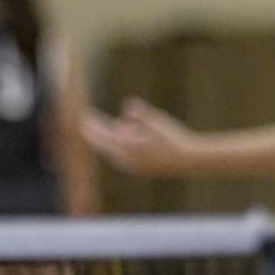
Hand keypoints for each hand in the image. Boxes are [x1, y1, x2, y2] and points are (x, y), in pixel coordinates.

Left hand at [80, 97, 195, 176]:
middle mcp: (126, 159)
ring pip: (111, 152)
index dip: (92, 124)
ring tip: (108, 130)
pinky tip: (117, 143)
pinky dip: (116, 149)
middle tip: (85, 122)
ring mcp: (131, 167)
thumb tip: (127, 104)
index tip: (85, 116)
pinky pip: (120, 158)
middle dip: (94, 133)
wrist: (189, 161)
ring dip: (107, 141)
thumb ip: (140, 112)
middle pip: (103, 144)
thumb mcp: (157, 120)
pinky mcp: (137, 171)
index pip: (102, 134)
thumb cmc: (174, 137)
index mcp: (128, 146)